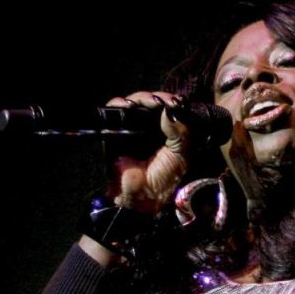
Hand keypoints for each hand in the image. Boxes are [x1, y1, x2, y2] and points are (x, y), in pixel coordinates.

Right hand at [103, 90, 192, 216]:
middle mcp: (149, 128)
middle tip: (160, 101)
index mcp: (168, 131)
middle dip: (156, 98)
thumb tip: (169, 110)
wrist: (141, 196)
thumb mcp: (181, 153)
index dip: (171, 101)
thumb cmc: (165, 177)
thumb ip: (180, 132)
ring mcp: (131, 129)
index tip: (175, 101)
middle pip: (151, 103)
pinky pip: (114, 113)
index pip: (169, 108)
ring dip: (140, 98)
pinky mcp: (114, 133)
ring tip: (148, 102)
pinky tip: (129, 105)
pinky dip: (119, 105)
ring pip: (133, 104)